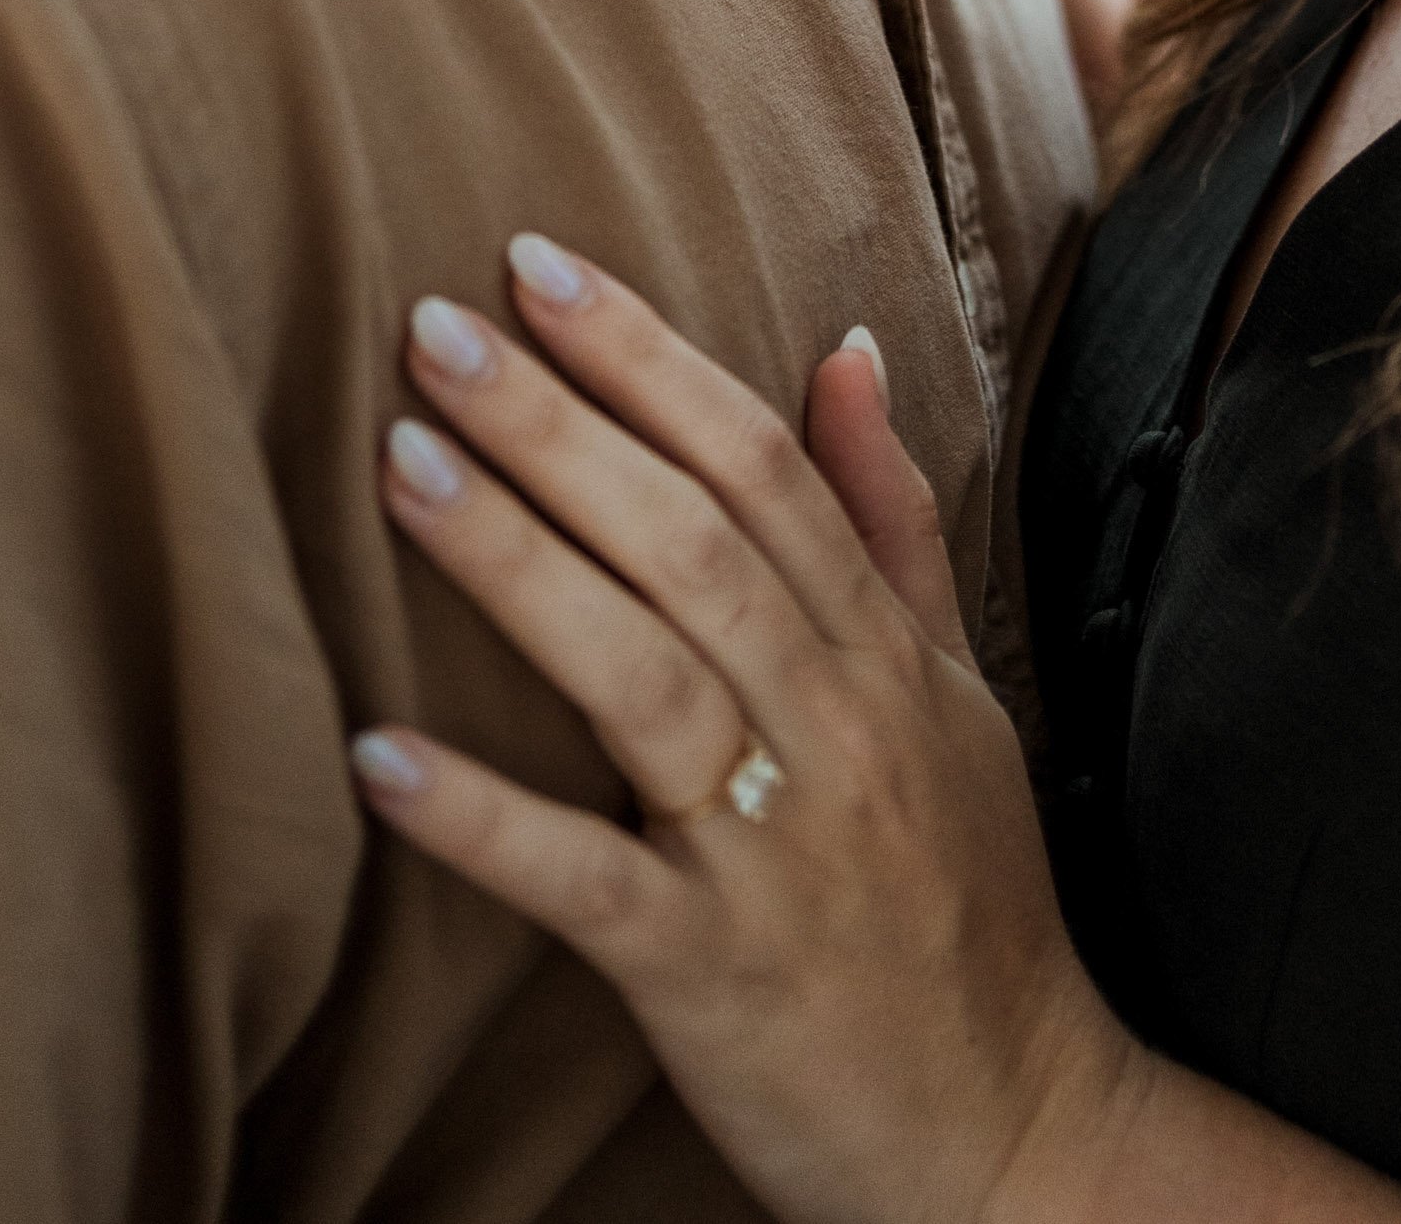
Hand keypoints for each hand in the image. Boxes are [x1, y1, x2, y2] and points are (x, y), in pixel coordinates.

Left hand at [350, 247, 1151, 1223]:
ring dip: (515, 564)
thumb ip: (893, 521)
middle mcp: (836, 729)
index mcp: (881, 656)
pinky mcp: (712, 977)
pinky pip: (587, 885)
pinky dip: (483, 818)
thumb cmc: (967, 906)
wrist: (1020, 1141)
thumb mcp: (958, 695)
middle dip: (560, 422)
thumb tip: (848, 345)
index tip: (538, 265)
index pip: (762, 466)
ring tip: (400, 465)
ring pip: (642, 675)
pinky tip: (379, 754)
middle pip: (691, 541)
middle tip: (434, 325)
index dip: (648, 358)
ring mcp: (775, 852)